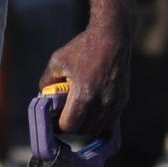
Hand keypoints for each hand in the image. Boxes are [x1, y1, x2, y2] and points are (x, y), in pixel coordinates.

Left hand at [39, 21, 129, 137]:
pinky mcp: (123, 99)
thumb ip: (46, 83)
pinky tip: (92, 110)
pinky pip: (109, 122)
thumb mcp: (57, 61)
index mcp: (84, 94)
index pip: (69, 126)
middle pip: (83, 130)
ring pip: (97, 129)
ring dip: (86, 126)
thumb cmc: (83, 48)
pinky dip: (99, 121)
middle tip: (65, 115)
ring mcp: (115, 102)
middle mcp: (102, 101)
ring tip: (79, 113)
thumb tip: (44, 100)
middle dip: (72, 126)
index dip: (59, 125)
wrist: (113, 36)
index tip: (55, 118)